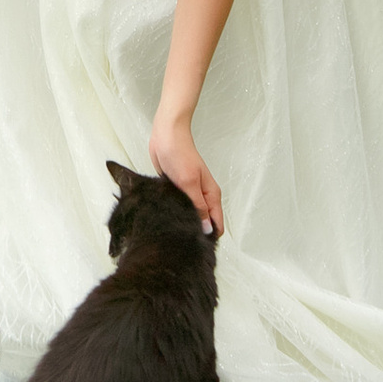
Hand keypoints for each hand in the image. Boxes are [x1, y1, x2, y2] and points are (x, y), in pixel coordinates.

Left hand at [151, 110, 223, 234]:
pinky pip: (180, 208)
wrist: (165, 135)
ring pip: (192, 216)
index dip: (209, 236)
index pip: (217, 224)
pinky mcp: (177, 191)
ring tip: (175, 232)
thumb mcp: (189, 182)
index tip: (197, 245)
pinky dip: (176, 213)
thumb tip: (207, 229)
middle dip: (197, 232)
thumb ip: (198, 206)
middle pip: (205, 222)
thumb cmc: (179, 153)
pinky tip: (169, 218)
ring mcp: (190, 194)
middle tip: (183, 241)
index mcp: (211, 194)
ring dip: (185, 222)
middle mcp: (202, 196)